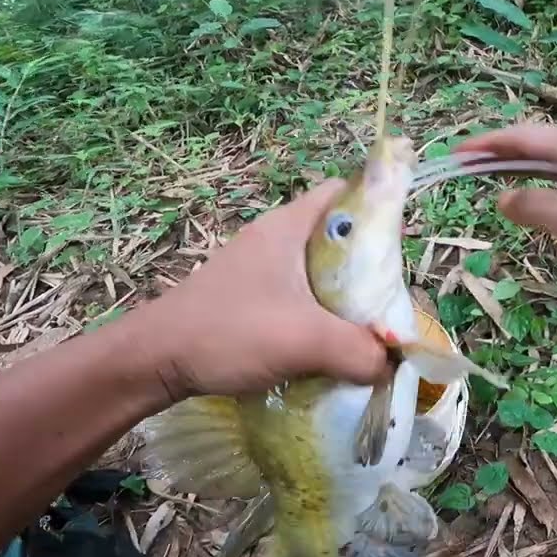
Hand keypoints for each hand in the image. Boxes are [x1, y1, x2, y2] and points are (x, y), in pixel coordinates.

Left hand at [132, 180, 387, 399]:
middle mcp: (275, 240)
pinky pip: (300, 302)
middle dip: (369, 270)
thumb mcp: (305, 340)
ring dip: (344, 302)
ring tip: (366, 332)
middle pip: (339, 240)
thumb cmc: (228, 331)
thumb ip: (359, 350)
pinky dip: (320, 321)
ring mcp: (259, 271)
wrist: (155, 360)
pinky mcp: (249, 301)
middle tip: (389, 302)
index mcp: (289, 227)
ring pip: (320, 276)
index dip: (379, 209)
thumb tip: (391, 364)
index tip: (401, 247)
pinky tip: (328, 350)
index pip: (345, 192)